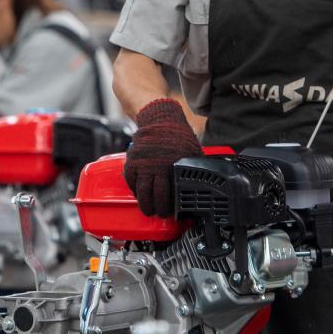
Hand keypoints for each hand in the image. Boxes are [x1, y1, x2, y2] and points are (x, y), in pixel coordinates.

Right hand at [123, 98, 201, 217]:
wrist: (160, 119)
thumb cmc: (177, 136)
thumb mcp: (191, 152)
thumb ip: (192, 168)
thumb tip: (202, 182)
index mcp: (173, 166)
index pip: (170, 193)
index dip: (171, 206)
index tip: (172, 212)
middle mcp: (156, 167)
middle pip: (154, 196)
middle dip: (157, 209)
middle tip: (159, 214)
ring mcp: (142, 164)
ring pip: (141, 191)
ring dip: (144, 203)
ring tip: (147, 209)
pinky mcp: (132, 161)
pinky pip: (130, 180)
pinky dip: (134, 189)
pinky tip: (139, 194)